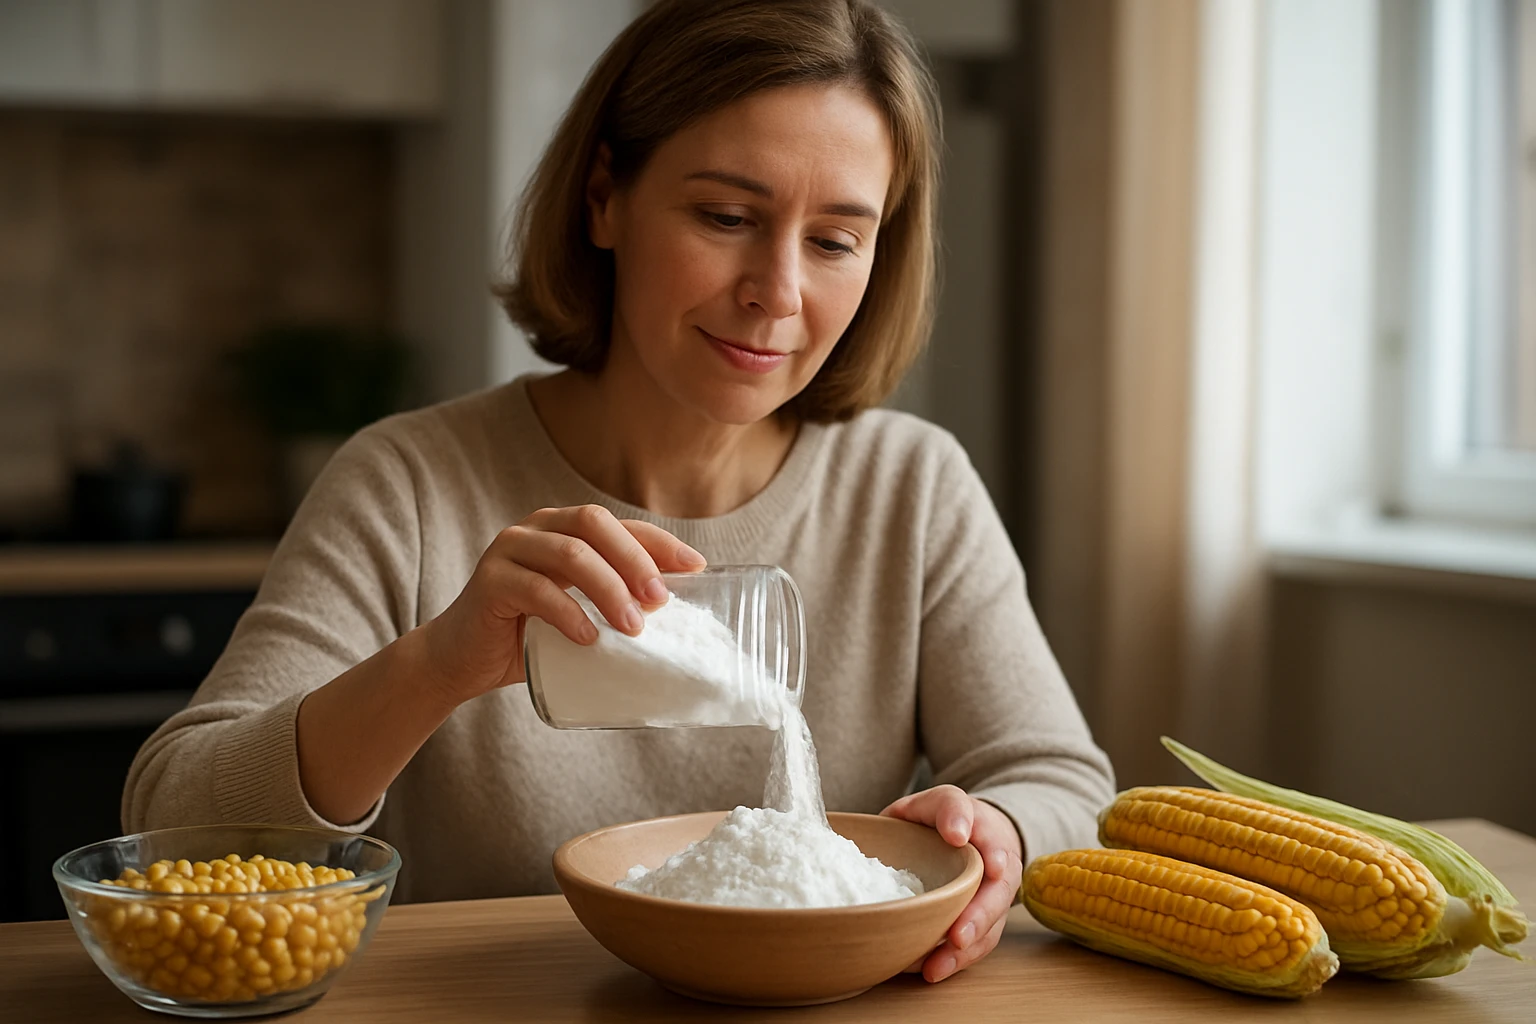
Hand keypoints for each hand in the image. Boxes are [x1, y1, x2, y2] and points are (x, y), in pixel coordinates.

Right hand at [419, 504, 705, 706]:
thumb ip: (613, 602)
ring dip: (608, 590)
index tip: (696, 567)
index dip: (659, 542)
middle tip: (660, 601)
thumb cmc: (530, 636)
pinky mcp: (490, 580)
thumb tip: (676, 616)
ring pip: (570, 554)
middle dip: (635, 559)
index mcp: (564, 528)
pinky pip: (536, 589)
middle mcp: (538, 528)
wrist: (464, 659)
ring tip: (632, 628)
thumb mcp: (580, 613)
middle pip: (594, 524)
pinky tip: (588, 638)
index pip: (620, 524)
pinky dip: (569, 614)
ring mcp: (510, 549)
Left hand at [882, 785, 1024, 982]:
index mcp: (985, 827)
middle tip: (959, 935)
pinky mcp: (986, 921)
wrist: (964, 836)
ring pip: (991, 924)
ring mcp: (996, 895)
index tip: (993, 865)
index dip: (994, 851)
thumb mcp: (936, 803)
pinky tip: (934, 969)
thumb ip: (945, 807)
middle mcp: (999, 863)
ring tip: (938, 965)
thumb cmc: (943, 820)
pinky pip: (979, 943)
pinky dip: (959, 960)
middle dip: (980, 915)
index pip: (990, 833)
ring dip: (967, 947)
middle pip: (997, 890)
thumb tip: (957, 833)